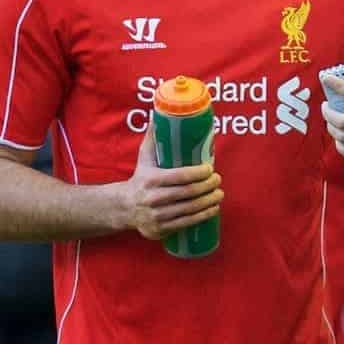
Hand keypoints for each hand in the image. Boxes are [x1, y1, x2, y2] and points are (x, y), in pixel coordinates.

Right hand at [119, 118, 223, 239]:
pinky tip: (213, 208)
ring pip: (189, 209)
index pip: (180, 176)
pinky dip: (203, 216)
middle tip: (218, 180)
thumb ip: (153, 138)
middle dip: (207, 186)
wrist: (124, 207)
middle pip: (188, 192)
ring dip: (209, 202)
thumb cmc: (140, 179)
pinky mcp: (161, 229)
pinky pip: (186, 223)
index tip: (210, 168)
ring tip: (219, 194)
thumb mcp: (144, 158)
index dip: (199, 173)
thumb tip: (159, 115)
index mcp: (150, 179)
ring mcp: (157, 215)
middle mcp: (153, 198)